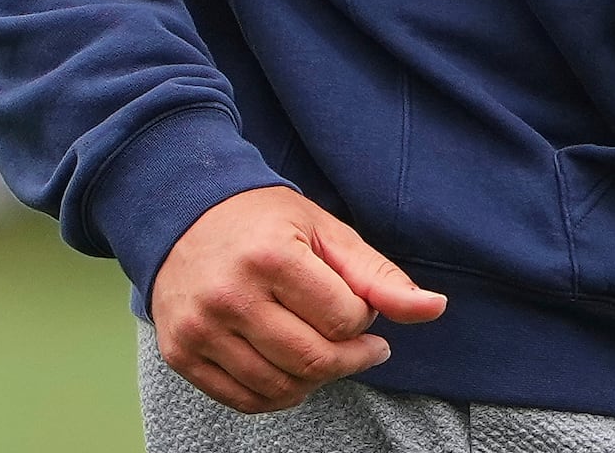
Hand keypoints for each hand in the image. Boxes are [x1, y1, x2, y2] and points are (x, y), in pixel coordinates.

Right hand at [149, 185, 449, 413]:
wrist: (182, 214)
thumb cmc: (264, 223)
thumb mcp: (326, 233)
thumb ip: (379, 275)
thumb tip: (434, 309)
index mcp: (271, 256)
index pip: (343, 319)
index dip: (362, 317)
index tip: (357, 304)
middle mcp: (229, 295)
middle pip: (313, 360)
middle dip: (350, 358)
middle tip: (359, 344)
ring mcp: (199, 329)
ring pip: (280, 387)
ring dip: (316, 380)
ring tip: (323, 352)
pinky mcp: (180, 353)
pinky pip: (243, 400)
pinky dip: (278, 395)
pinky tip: (290, 369)